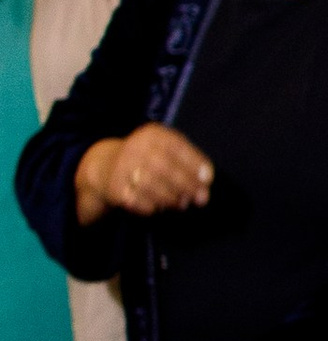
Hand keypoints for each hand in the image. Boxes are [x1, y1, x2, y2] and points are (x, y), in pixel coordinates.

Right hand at [75, 123, 214, 223]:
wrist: (107, 166)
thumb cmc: (148, 158)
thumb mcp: (167, 150)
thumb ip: (188, 164)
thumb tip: (205, 185)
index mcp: (152, 135)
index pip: (176, 147)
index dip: (194, 163)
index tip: (207, 178)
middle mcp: (135, 148)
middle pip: (164, 168)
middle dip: (187, 185)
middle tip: (201, 198)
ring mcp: (122, 168)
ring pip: (151, 186)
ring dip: (172, 198)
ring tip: (182, 202)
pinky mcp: (115, 188)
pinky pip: (139, 201)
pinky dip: (154, 206)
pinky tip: (161, 205)